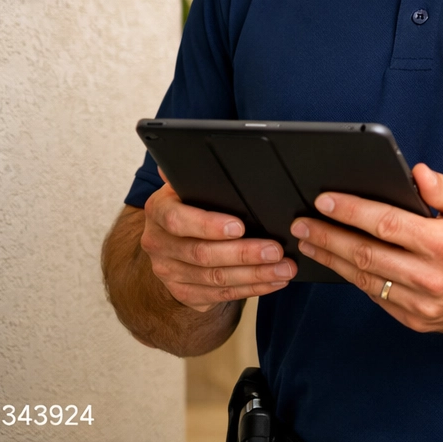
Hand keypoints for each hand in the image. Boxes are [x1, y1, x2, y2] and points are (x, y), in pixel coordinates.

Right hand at [141, 173, 296, 311]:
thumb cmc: (191, 202)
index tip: (240, 226)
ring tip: (284, 268)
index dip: (208, 225)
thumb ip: (198, 170)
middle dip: (244, 254)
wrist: (171, 238)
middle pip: (202, 255)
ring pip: (215, 279)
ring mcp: (169, 272)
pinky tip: (273, 282)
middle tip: (276, 250)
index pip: (178, 220)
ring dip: (254, 275)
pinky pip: (220, 296)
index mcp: (158, 211)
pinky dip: (250, 290)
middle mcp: (157, 244)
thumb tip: (203, 145)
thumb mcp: (190, 183)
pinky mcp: (184, 294)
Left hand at [290, 164, 442, 332]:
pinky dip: (354, 280)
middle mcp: (431, 277)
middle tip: (301, 224)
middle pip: (366, 254)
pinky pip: (377, 298)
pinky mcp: (418, 321)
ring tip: (309, 243)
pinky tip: (338, 264)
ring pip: (365, 280)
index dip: (351, 211)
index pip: (386, 224)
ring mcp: (423, 305)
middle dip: (328, 236)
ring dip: (333, 260)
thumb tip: (417, 173)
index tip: (325, 201)